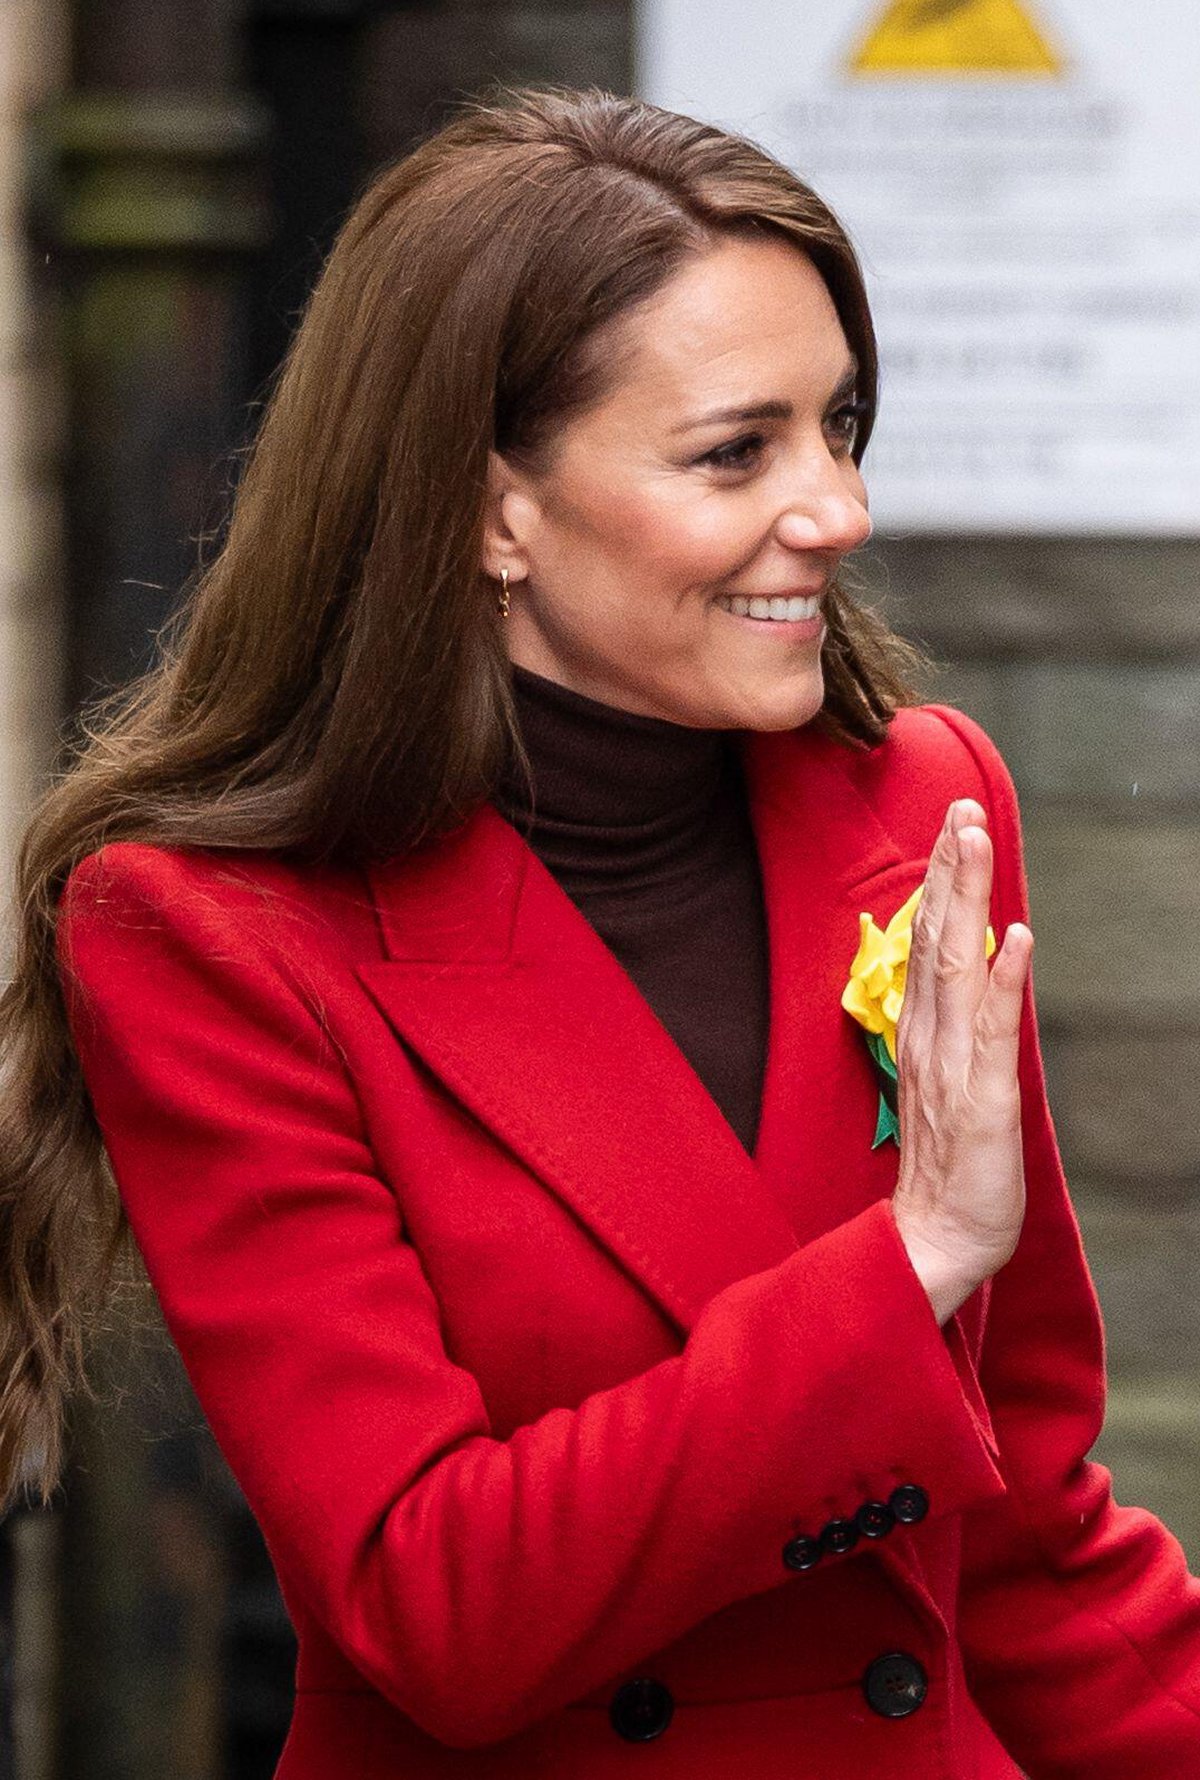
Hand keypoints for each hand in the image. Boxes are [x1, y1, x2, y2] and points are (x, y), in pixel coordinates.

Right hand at [891, 799, 1033, 1324]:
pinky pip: (990, 1033)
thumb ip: (951, 1026)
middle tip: (959, 808)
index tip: (952, 826)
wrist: (933, 1239)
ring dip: (968, 901)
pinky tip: (1017, 939)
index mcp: (921, 1034)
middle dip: (951, 869)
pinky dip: (1002, 981)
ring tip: (973, 842)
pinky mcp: (982, 1100)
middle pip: (936, 938)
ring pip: (956, 966)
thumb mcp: (943, 1083)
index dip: (942, 882)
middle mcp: (929, 1039)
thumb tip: (972, 970)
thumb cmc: (944, 1166)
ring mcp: (952, 1067)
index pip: (928, 942)